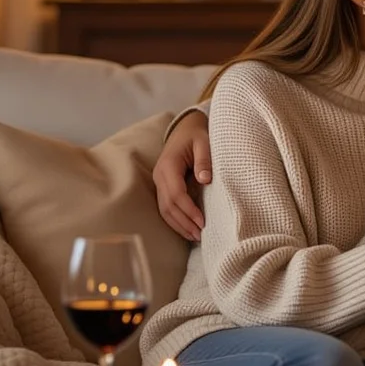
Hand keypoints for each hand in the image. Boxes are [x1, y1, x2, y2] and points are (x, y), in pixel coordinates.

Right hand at [153, 111, 210, 239]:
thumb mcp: (204, 142)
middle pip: (168, 205)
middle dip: (184, 222)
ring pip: (164, 209)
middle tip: (200, 235)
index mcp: (169, 165)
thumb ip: (204, 160)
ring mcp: (159, 182)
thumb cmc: (197, 135)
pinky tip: (187, 229)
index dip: (188, 210)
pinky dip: (175, 220)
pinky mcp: (163, 186)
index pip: (176, 193)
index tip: (203, 222)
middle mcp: (160, 176)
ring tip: (195, 237)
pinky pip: (166, 207)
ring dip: (179, 225)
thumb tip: (205, 180)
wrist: (185, 128)